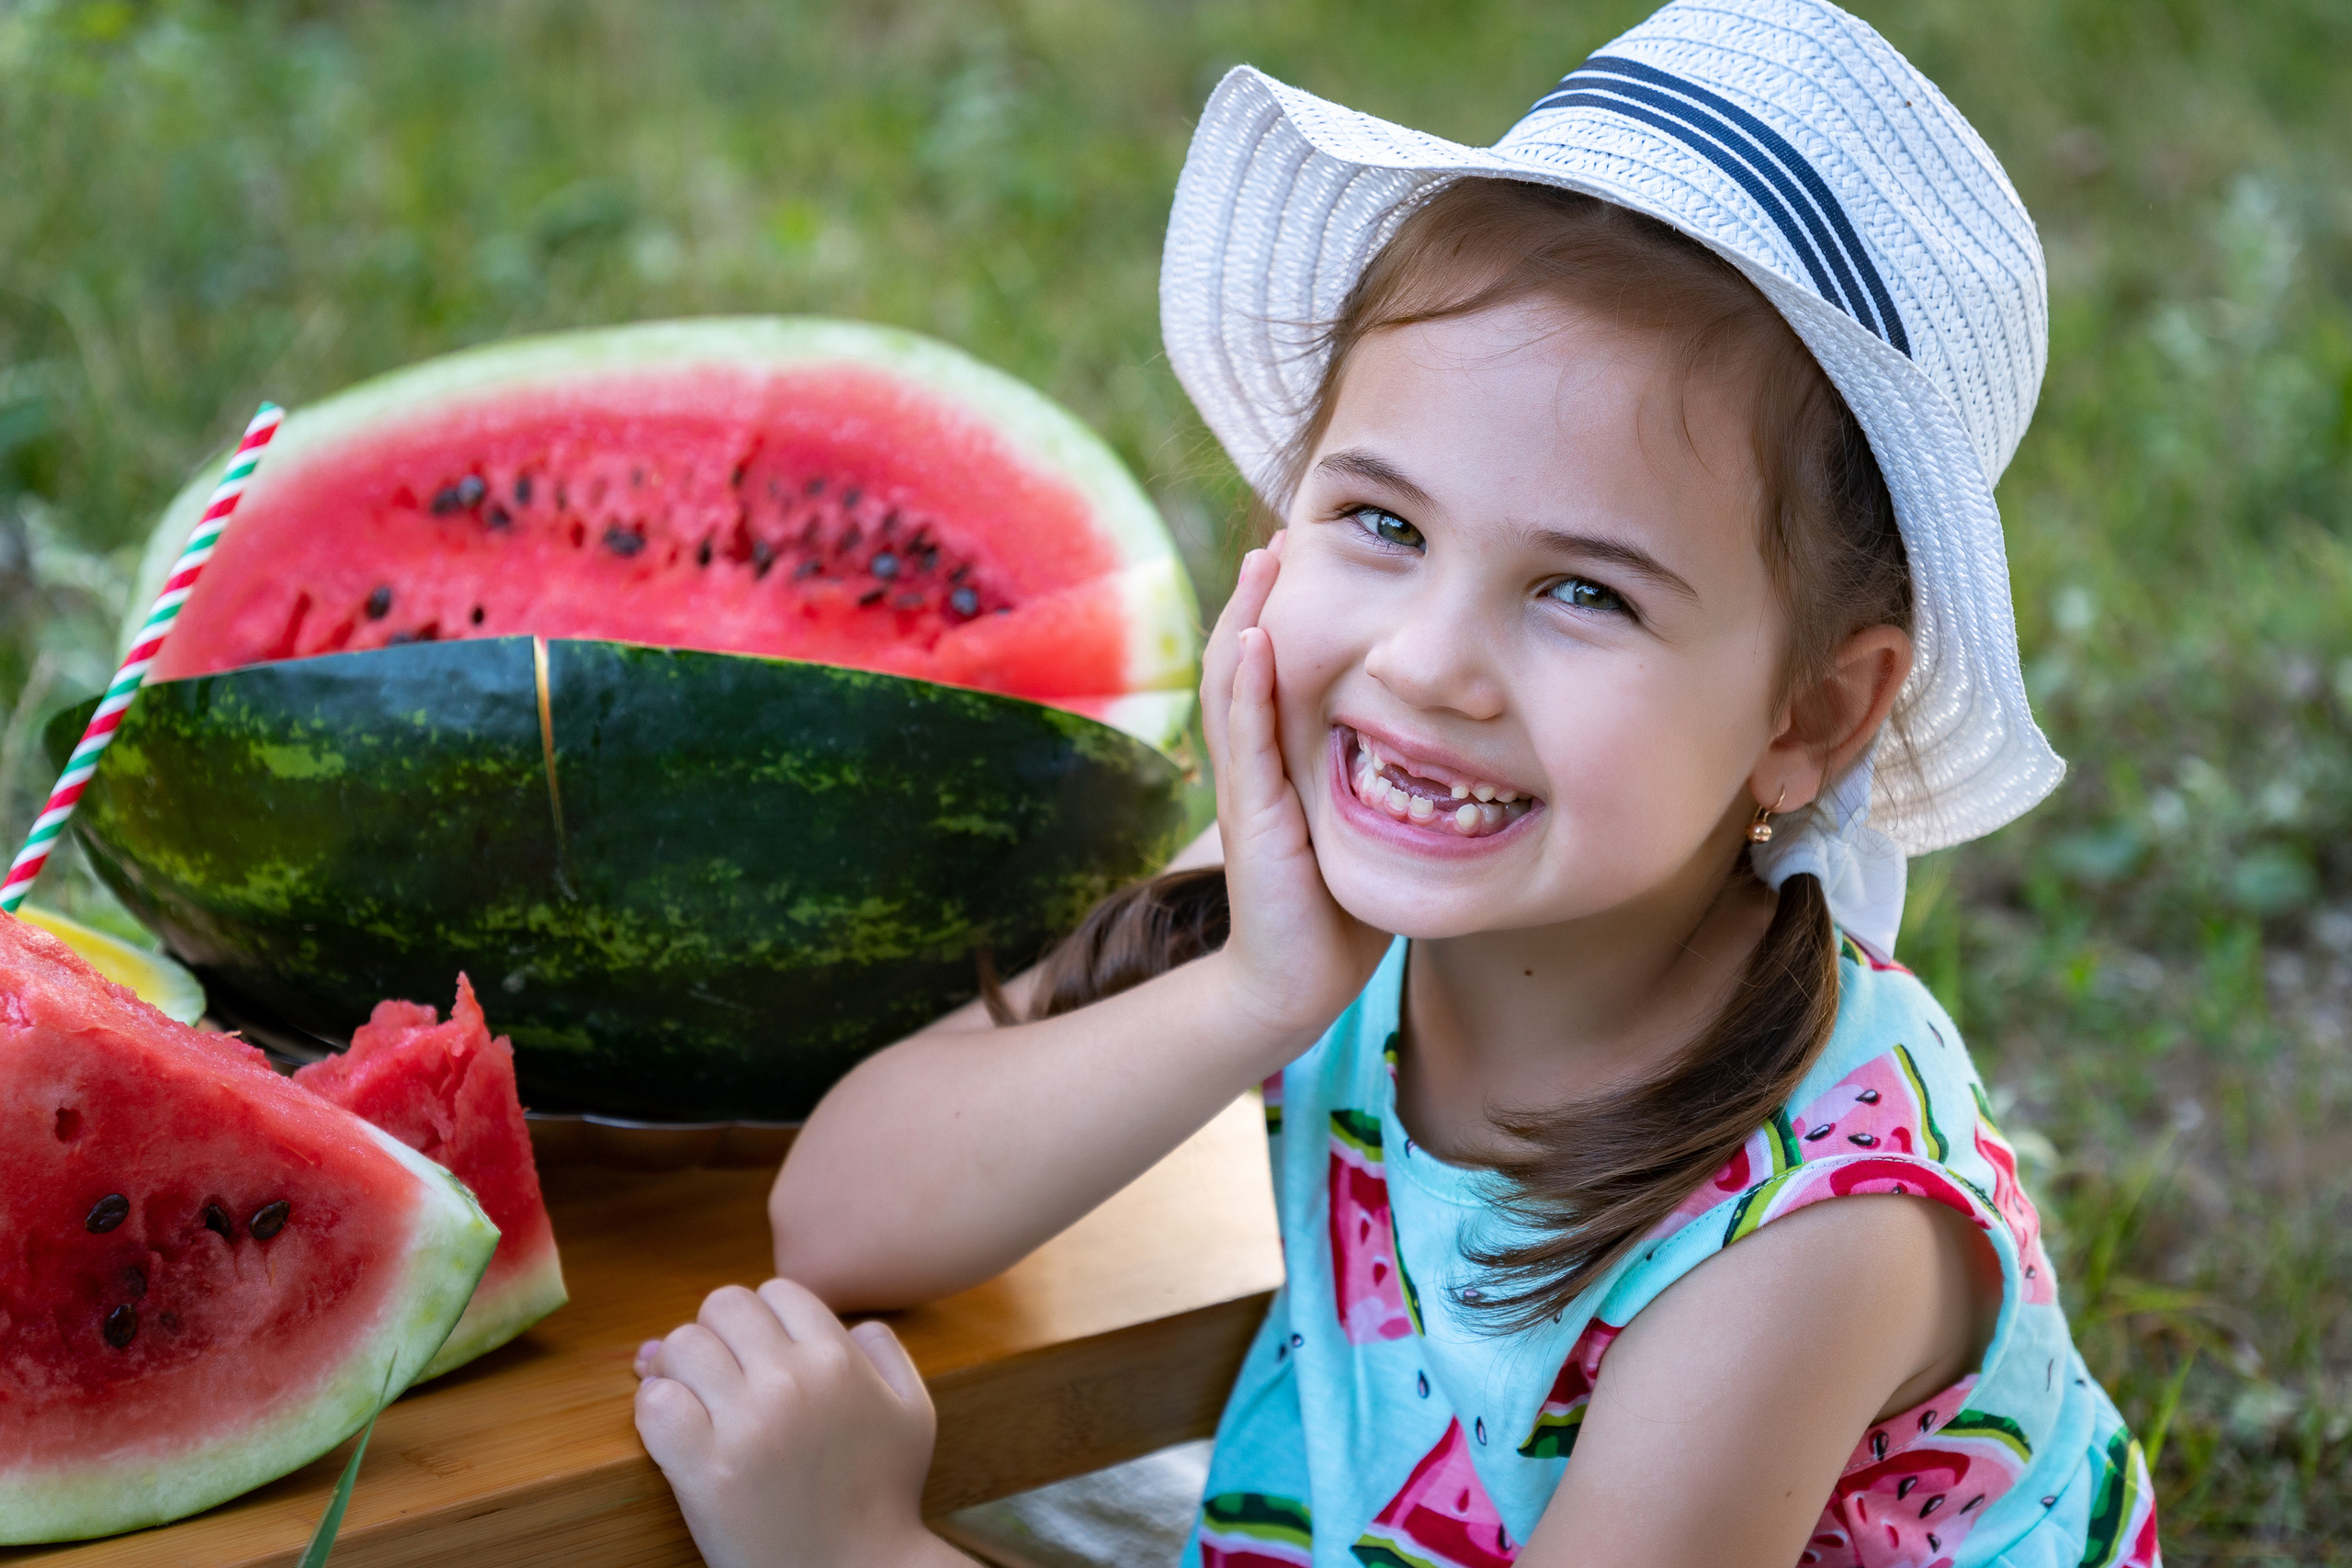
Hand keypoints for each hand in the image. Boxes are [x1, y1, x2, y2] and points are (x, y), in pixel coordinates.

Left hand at [634, 1279, 967, 1567]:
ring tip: (694, 1404)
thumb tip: (849, 1322)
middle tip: (720, 1378)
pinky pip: (655, 1405)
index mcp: (838, 1358)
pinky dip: (655, 1412)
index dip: (761, 1321)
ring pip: (681, 1345)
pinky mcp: (706, 1471)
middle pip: (721, 1305)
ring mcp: (747, 1424)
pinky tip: (676, 1436)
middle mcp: (792, 1380)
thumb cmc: (884, 1496)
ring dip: (679, 1370)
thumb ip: (887, 1352)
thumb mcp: (912, 1412)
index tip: (757, 1357)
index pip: (774, 1290)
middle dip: (717, 1336)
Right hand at [1200, 534, 1387, 1046]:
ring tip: (1264, 562)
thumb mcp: (1366, 829)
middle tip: (1282, 534)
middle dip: (1259, 596)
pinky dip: (1247, 687)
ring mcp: (1250, 790)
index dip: (1283, 613)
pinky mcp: (1256, 820)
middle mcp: (1255, 767)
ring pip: (1234, 687)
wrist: (1297, 984)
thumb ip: (1386, 784)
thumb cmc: (1338, 914)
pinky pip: (1246, 740)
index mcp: (1279, 765)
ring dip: (1245, 618)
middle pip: (1243, 661)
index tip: (1308, 556)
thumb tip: (1449, 745)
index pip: (1273, 672)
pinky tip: (1255, 641)